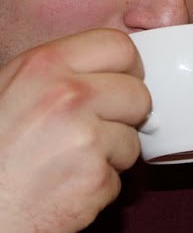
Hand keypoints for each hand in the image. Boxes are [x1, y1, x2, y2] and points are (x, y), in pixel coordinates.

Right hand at [0, 29, 149, 232]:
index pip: (120, 46)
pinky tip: (67, 187)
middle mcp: (69, 96)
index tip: (120, 84)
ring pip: (134, 139)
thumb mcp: (13, 88)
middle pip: (139, 94)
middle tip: (98, 128)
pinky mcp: (95, 180)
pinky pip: (120, 177)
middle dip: (126, 114)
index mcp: (46, 65)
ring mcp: (86, 139)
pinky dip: (99, 185)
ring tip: (70, 162)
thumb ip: (62, 73)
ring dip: (112, 154)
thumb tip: (112, 70)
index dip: (127, 68)